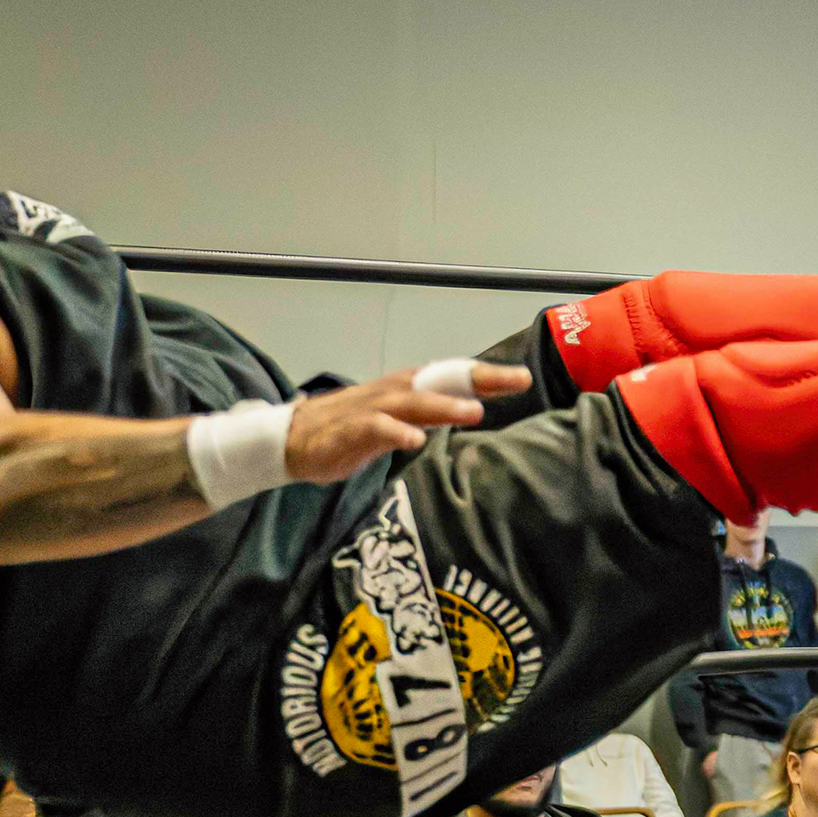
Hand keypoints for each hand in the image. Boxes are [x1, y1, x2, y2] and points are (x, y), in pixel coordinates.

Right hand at [282, 362, 526, 482]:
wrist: (294, 439)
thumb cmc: (354, 427)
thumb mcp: (401, 419)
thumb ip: (434, 414)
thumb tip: (475, 411)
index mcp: (409, 388)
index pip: (454, 376)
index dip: (488, 377)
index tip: (524, 378)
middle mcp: (395, 392)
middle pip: (442, 380)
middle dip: (479, 380)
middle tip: (517, 381)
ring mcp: (372, 409)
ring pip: (413, 402)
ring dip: (444, 405)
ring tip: (474, 411)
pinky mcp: (349, 431)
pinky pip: (375, 429)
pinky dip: (395, 432)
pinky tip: (415, 440)